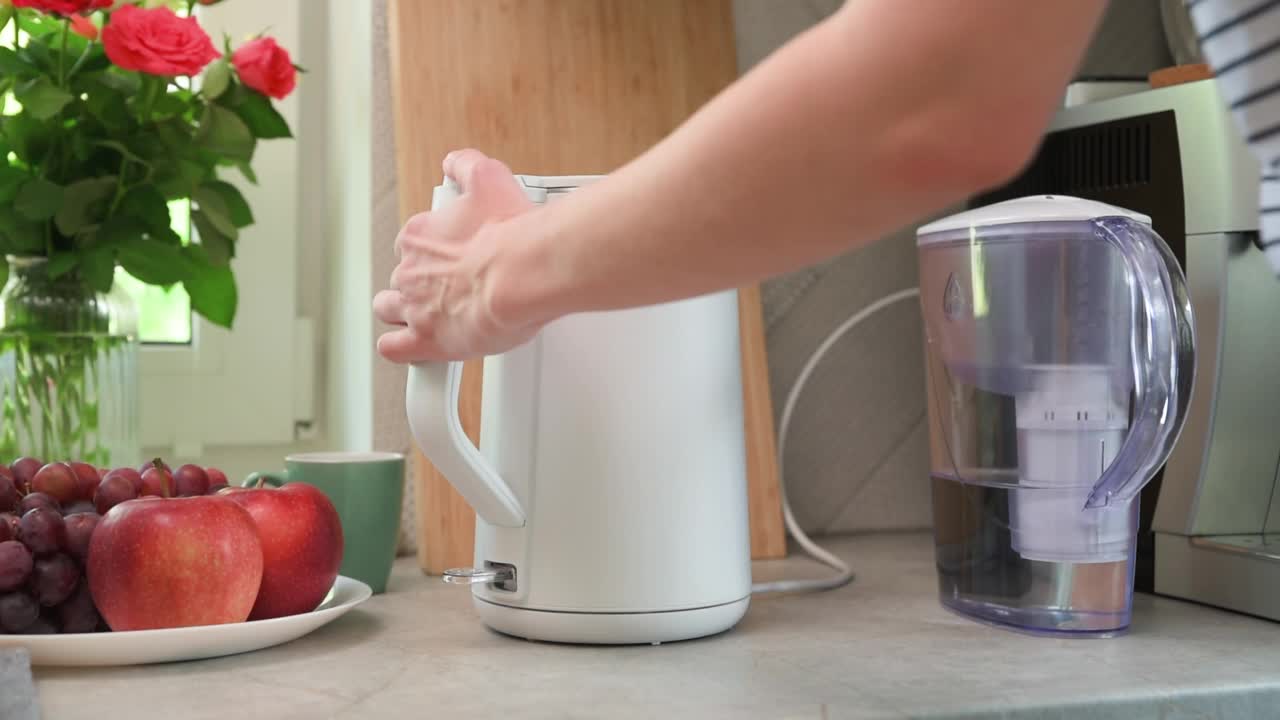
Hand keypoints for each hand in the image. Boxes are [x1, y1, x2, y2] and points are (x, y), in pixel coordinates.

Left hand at [374, 149, 538, 362]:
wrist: (525, 273)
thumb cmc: (512, 233)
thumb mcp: (490, 180)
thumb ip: (467, 166)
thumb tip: (456, 162)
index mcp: (421, 236)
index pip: (411, 245)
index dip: (431, 253)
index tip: (452, 256)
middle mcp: (412, 271)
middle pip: (401, 278)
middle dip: (420, 283)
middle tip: (451, 286)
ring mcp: (416, 307)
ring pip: (389, 310)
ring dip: (402, 312)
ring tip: (428, 315)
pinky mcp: (427, 340)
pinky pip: (394, 348)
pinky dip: (400, 347)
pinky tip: (415, 346)